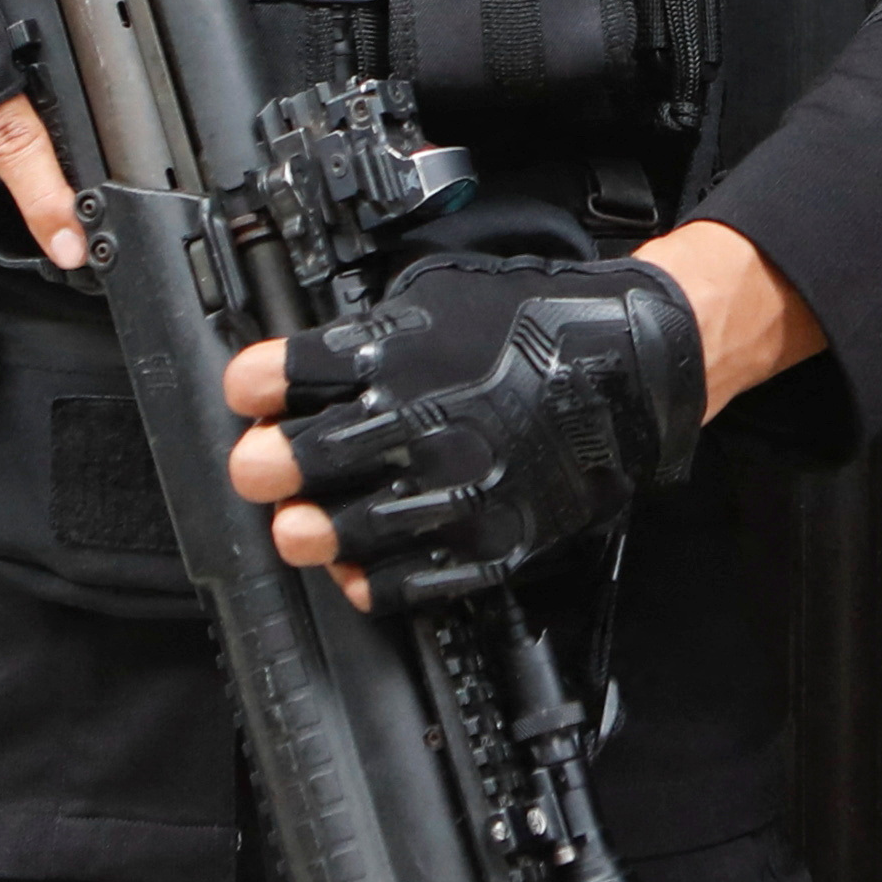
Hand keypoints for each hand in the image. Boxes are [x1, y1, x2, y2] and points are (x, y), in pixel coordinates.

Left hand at [218, 245, 714, 611]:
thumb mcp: (440, 300)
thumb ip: (371, 336)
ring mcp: (447, 492)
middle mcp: (415, 427)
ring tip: (301, 523)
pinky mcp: (482, 543)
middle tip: (262, 467)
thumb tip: (309, 370)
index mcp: (395, 357)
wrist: (631, 367)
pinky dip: (366, 579)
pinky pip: (400, 581)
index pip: (282, 377)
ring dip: (305, 529)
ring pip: (335, 531)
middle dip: (264, 465)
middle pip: (294, 461)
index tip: (251, 395)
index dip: (253, 387)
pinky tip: (356, 564)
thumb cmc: (538, 325)